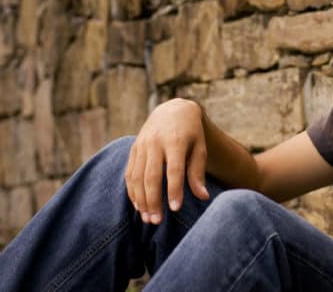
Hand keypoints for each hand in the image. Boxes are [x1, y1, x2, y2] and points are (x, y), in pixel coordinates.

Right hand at [124, 98, 209, 224]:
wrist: (173, 110)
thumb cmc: (191, 134)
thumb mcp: (200, 148)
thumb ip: (198, 172)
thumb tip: (203, 197)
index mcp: (176, 141)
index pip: (174, 169)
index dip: (174, 190)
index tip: (175, 209)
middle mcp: (156, 142)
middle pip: (151, 176)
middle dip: (153, 200)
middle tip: (157, 221)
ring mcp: (142, 145)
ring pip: (137, 176)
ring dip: (141, 200)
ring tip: (148, 219)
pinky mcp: (134, 149)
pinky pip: (130, 173)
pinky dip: (132, 191)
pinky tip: (139, 206)